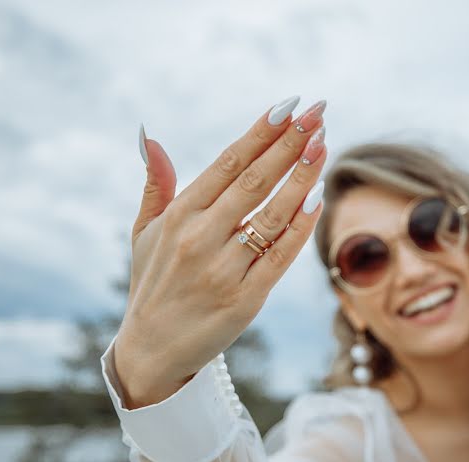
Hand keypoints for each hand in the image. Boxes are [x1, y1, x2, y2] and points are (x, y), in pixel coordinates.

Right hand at [115, 96, 327, 407]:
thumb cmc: (153, 284)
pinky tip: (318, 198)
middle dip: (290, 143)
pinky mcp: (246, 299)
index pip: (227, 164)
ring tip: (324, 144)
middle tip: (319, 112)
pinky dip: (300, 227)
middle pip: (254, 181)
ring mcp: (224, 270)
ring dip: (302, 176)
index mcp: (178, 216)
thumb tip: (151, 139)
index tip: (289, 104)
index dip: (261, 133)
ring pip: (272, 215)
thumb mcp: (144, 234)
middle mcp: (199, 239)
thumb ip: (156, 187)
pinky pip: (280, 257)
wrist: (152, 351)